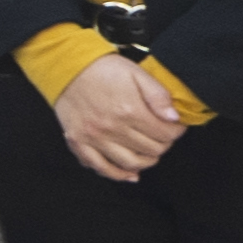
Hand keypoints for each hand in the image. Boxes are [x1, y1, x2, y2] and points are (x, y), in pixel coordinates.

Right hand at [53, 54, 190, 184]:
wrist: (66, 67)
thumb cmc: (103, 69)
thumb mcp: (137, 73)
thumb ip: (159, 96)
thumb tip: (174, 118)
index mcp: (129, 110)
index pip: (165, 134)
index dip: (176, 131)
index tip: (175, 126)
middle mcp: (112, 127)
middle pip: (151, 150)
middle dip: (163, 144)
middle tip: (162, 136)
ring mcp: (94, 138)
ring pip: (131, 163)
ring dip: (146, 161)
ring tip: (149, 151)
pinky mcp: (78, 142)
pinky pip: (101, 167)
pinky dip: (118, 175)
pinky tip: (130, 173)